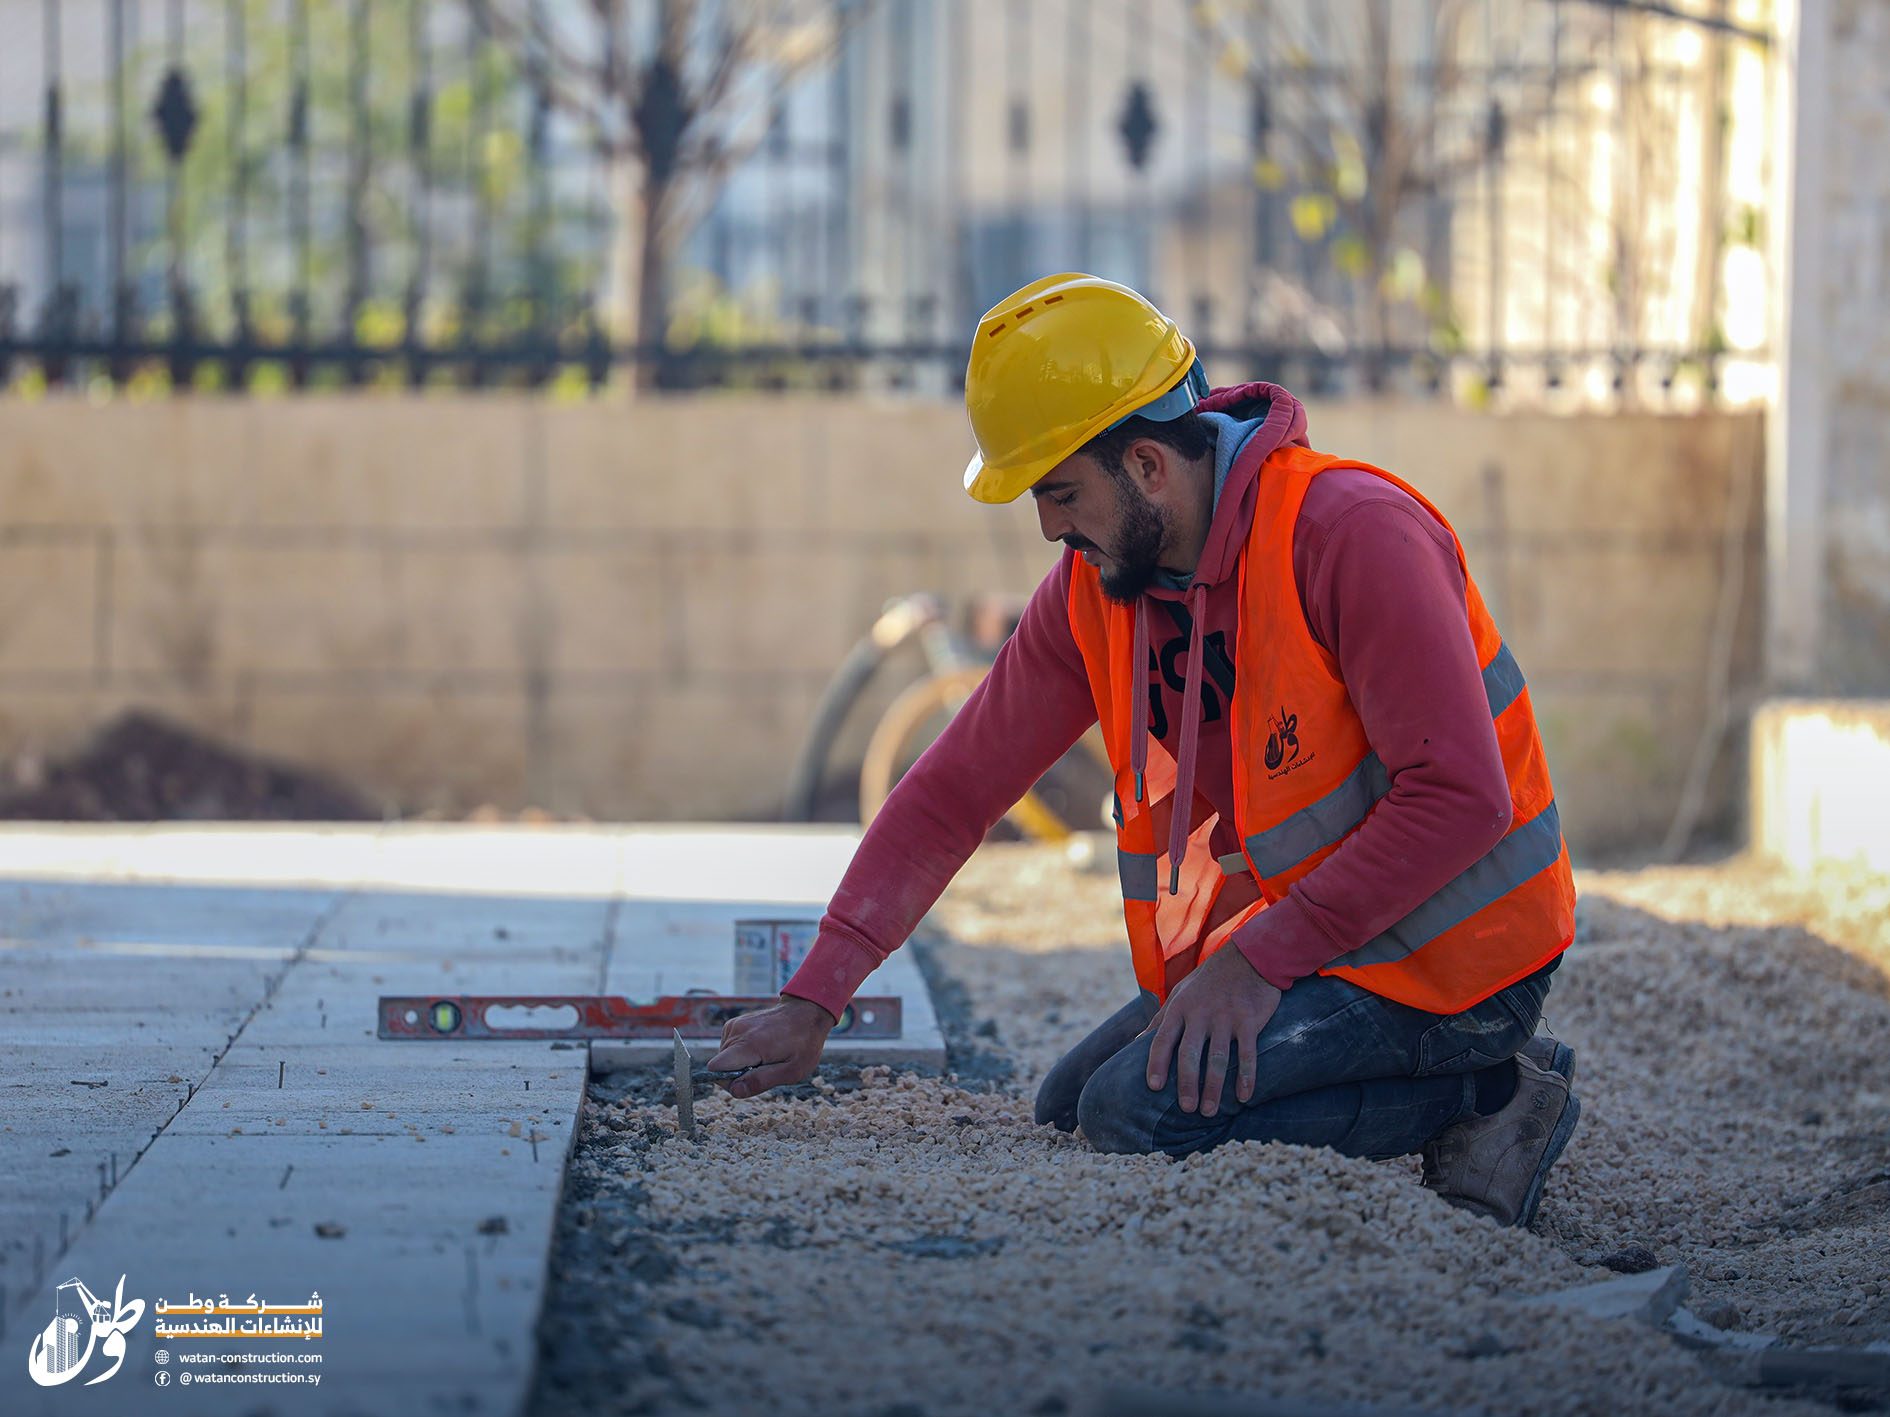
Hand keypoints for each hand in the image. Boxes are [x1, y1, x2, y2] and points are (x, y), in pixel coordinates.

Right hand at [707, 994, 835, 1098]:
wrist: (806, 1013)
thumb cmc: (803, 1044)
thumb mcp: (791, 1071)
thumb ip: (761, 1081)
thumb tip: (735, 1090)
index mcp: (749, 1044)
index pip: (716, 1068)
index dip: (728, 1082)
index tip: (750, 1080)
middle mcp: (737, 1031)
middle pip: (719, 1065)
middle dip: (738, 1074)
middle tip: (765, 1068)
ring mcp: (734, 1025)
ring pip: (724, 1057)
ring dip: (741, 1063)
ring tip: (765, 1056)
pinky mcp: (734, 1023)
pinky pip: (728, 1048)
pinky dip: (741, 1053)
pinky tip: (761, 1048)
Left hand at [1144, 944, 1281, 1116]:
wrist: (1248, 958)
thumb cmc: (1208, 981)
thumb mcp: (1180, 993)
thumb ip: (1160, 1019)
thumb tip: (1137, 1042)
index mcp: (1180, 1008)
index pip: (1162, 1039)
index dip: (1156, 1063)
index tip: (1154, 1087)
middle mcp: (1200, 1014)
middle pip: (1190, 1054)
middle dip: (1187, 1083)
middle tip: (1186, 1109)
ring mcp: (1225, 1018)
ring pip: (1217, 1058)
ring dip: (1213, 1087)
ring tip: (1209, 1111)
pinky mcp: (1248, 1021)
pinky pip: (1247, 1053)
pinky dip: (1246, 1076)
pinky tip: (1244, 1096)